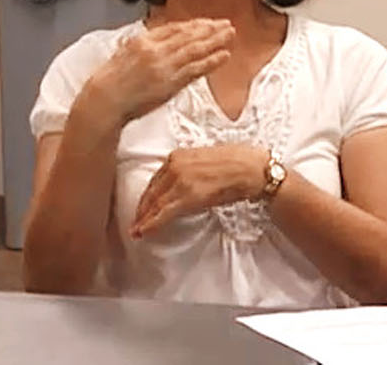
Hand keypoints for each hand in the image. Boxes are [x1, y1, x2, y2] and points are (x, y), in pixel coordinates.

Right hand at [87, 19, 233, 123]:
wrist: (104, 101)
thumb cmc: (109, 82)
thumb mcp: (123, 53)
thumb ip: (143, 45)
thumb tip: (158, 39)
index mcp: (142, 40)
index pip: (174, 28)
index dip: (193, 25)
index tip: (206, 23)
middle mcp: (155, 50)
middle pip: (188, 36)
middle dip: (209, 29)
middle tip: (225, 24)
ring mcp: (164, 67)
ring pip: (195, 50)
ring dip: (215, 41)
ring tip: (230, 35)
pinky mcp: (170, 84)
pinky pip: (195, 70)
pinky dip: (211, 61)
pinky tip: (224, 55)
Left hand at [131, 144, 270, 237]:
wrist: (251, 169)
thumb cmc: (238, 162)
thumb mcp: (206, 158)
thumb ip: (190, 168)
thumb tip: (184, 183)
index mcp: (178, 155)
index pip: (156, 178)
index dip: (148, 194)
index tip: (143, 205)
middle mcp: (175, 166)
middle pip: (152, 191)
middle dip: (142, 208)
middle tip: (135, 221)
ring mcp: (180, 182)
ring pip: (155, 204)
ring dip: (143, 219)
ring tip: (136, 231)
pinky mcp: (187, 197)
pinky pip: (163, 213)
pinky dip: (151, 224)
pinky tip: (144, 232)